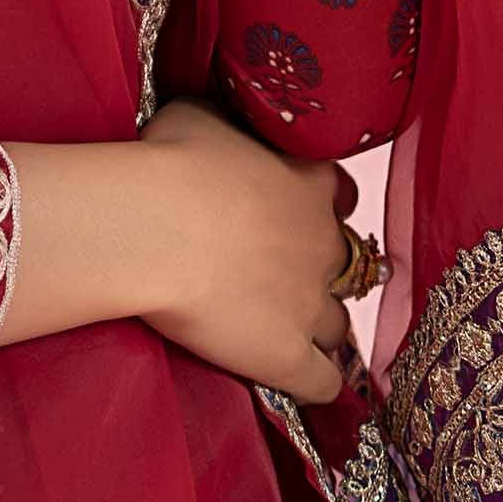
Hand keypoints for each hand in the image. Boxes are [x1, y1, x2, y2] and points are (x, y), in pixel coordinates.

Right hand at [136, 94, 358, 406]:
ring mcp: (311, 304)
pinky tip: (301, 382)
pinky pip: (324, 383)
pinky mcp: (290, 357)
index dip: (321, 205)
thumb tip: (227, 129)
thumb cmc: (172, 161)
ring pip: (339, 325)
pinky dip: (318, 384)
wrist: (154, 227)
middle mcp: (324, 243)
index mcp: (310, 182)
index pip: (342, 194)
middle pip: (348, 264)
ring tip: (285, 330)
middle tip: (282, 273)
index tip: (294, 210)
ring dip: (318, 327)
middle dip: (323, 270)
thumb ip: (233, 128)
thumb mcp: (202, 117)